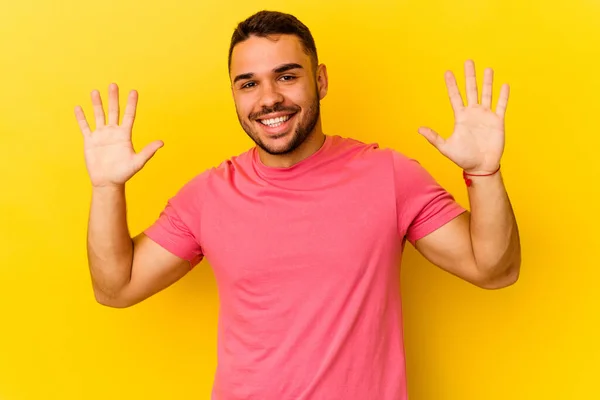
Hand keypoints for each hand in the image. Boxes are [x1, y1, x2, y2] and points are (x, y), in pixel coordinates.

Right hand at [75, 83, 162, 187]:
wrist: (108, 182)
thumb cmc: (124, 173)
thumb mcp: (138, 162)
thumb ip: (148, 151)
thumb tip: (161, 142)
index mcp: (125, 135)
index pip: (129, 115)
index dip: (131, 104)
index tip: (133, 91)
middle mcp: (113, 132)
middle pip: (114, 111)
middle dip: (113, 98)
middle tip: (113, 84)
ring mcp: (101, 135)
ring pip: (99, 116)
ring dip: (97, 104)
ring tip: (95, 92)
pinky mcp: (90, 141)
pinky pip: (85, 127)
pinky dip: (81, 118)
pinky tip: (79, 108)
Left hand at [418, 59, 509, 173]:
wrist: (480, 167)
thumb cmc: (463, 158)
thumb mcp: (446, 147)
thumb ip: (434, 137)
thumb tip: (419, 129)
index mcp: (460, 117)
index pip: (455, 97)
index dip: (452, 85)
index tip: (448, 72)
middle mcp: (473, 113)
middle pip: (471, 90)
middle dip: (470, 76)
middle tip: (468, 61)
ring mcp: (486, 116)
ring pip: (487, 94)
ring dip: (487, 82)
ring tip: (487, 69)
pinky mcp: (497, 122)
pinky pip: (501, 106)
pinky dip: (503, 96)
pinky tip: (504, 85)